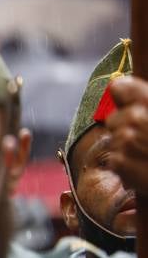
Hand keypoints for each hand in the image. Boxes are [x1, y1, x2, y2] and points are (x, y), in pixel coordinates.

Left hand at [108, 75, 147, 192]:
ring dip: (128, 151)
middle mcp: (135, 118)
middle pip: (113, 120)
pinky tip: (146, 171)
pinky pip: (116, 162)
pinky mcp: (119, 163)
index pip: (120, 87)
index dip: (124, 96)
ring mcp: (125, 141)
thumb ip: (145, 104)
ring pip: (114, 142)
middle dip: (126, 130)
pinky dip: (128, 168)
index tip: (130, 105)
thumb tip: (118, 87)